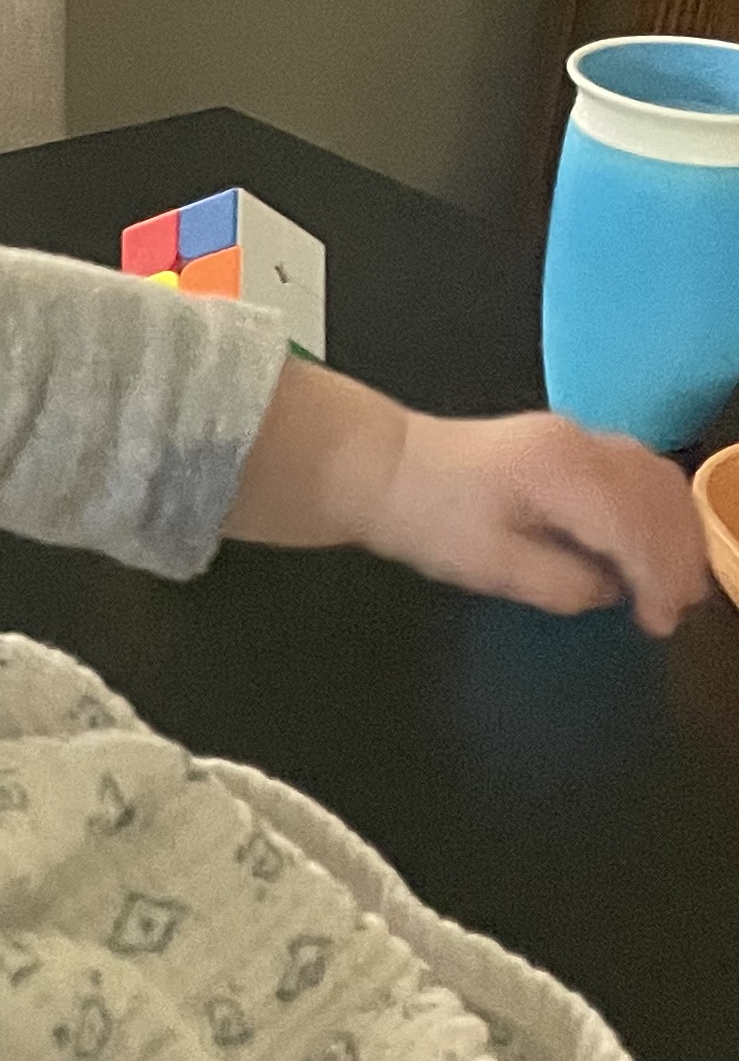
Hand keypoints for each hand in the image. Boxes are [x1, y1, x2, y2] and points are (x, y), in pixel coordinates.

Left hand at [374, 409, 709, 635]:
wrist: (382, 467)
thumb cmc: (428, 520)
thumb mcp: (491, 568)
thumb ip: (562, 583)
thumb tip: (611, 590)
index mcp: (560, 472)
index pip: (634, 526)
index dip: (657, 579)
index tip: (658, 625)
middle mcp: (579, 443)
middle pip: (657, 496)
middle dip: (678, 556)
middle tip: (679, 610)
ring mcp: (576, 435)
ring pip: (655, 477)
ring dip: (675, 530)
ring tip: (676, 584)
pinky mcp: (568, 442)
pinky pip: (636, 469)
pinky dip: (656, 509)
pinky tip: (652, 543)